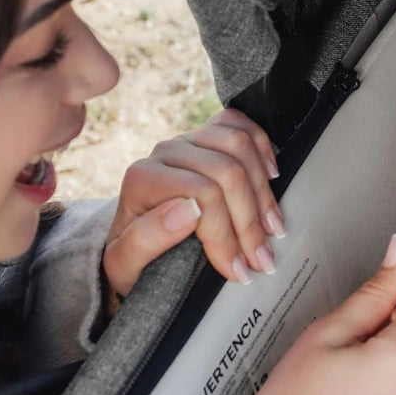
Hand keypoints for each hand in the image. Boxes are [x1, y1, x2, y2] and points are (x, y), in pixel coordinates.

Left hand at [103, 108, 282, 297]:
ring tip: (273, 228)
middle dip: (250, 221)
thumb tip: (188, 210)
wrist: (135, 242)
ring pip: (239, 146)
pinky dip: (261, 147)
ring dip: (262, 191)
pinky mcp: (206, 136)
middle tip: (262, 259)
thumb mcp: (123, 266)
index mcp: (143, 179)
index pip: (202, 194)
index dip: (225, 234)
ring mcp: (189, 140)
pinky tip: (271, 177)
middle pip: (227, 172)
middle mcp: (166, 153)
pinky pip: (239, 124)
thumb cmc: (132, 257)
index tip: (238, 270)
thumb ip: (143, 241)